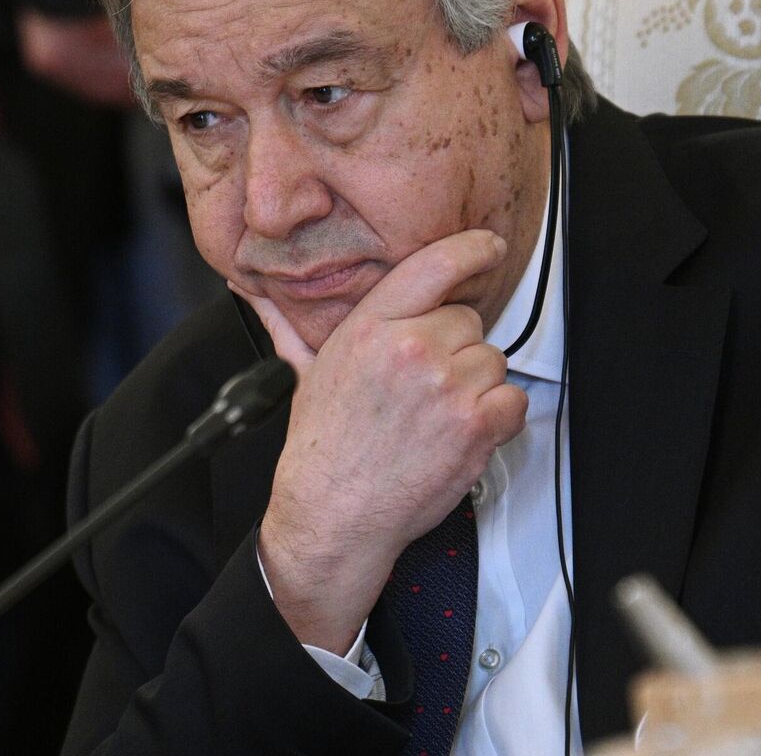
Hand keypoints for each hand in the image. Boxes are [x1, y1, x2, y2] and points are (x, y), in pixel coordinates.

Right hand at [237, 229, 529, 653]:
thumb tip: (247, 287)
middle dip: (455, 349)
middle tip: (424, 387)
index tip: (489, 246)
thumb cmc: (323, 448)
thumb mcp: (302, 371)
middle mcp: (410, 348)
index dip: (471, 250)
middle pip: (468, 320)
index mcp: (370, 327)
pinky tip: (460, 434)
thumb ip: (284, 323)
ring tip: (435, 415)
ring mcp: (446, 385)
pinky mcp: (475, 424)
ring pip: (493, 360)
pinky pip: (513, 401)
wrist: (335, 515)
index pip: (434, 265)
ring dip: (475, 387)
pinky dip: (497, 420)